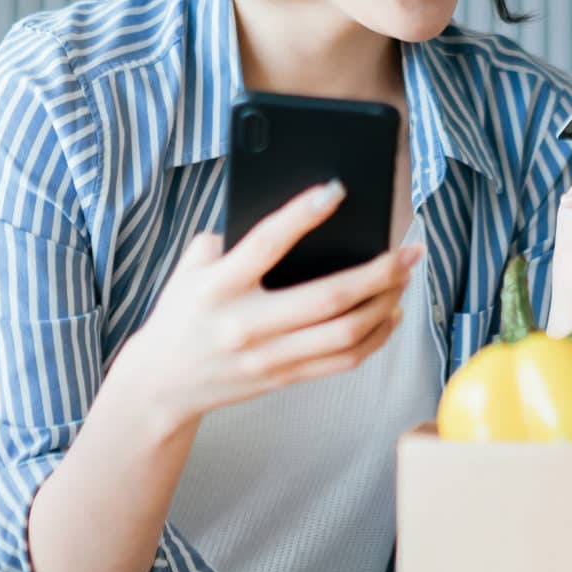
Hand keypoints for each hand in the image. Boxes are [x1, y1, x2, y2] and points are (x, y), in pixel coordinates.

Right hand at [108, 182, 422, 433]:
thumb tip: (295, 216)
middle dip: (378, 271)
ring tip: (405, 277)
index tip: (338, 189)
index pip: (267, 242)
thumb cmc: (183, 311)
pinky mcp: (284, 378)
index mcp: (219, 285)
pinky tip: (390, 313)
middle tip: (408, 249)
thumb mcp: (192, 267)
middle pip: (328, 298)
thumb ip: (231, 239)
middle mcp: (246, 323)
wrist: (163, 382)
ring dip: (385, 302)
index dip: (304, 213)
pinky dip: (375, 336)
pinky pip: (343, 361)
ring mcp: (268, 356)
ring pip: (345, 333)